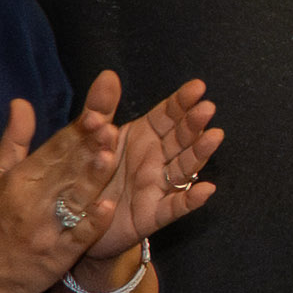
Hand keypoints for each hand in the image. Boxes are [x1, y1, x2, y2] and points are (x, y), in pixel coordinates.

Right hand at [0, 93, 112, 292]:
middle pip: (65, 170)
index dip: (76, 133)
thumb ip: (14, 140)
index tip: (98, 113)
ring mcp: (45, 229)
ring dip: (91, 178)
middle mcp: (32, 200)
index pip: (53, 150)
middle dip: (88, 148)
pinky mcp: (56, 255)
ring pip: (72, 199)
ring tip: (110, 156)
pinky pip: (76, 237)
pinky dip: (90, 223)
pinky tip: (107, 207)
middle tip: (111, 127)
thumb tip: (21, 102)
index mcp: (20, 178)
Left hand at [66, 70, 219, 273]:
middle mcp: (156, 160)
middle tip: (207, 108)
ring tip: (214, 137)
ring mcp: (158, 186)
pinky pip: (176, 206)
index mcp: (143, 137)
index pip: (168, 116)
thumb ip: (101, 107)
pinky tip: (206, 189)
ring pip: (184, 168)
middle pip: (180, 139)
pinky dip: (191, 199)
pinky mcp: (153, 214)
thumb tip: (108, 74)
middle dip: (194, 123)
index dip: (182, 102)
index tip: (198, 87)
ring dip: (200, 153)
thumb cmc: (90, 173)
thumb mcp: (90, 136)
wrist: (78, 217)